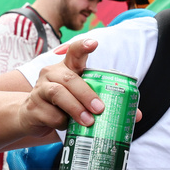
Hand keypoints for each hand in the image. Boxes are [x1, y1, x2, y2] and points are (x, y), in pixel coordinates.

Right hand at [22, 37, 141, 137]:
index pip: (74, 52)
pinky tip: (66, 126)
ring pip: (58, 94)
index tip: (94, 43)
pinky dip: (61, 122)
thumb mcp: (83, 102)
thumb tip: (136, 115)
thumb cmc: (64, 105)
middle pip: (70, 78)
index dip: (83, 46)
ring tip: (88, 121)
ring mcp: (40, 88)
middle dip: (86, 93)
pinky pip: (50, 114)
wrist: (33, 117)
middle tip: (100, 109)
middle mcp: (52, 74)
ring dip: (75, 108)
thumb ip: (106, 104)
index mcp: (67, 69)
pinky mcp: (33, 106)